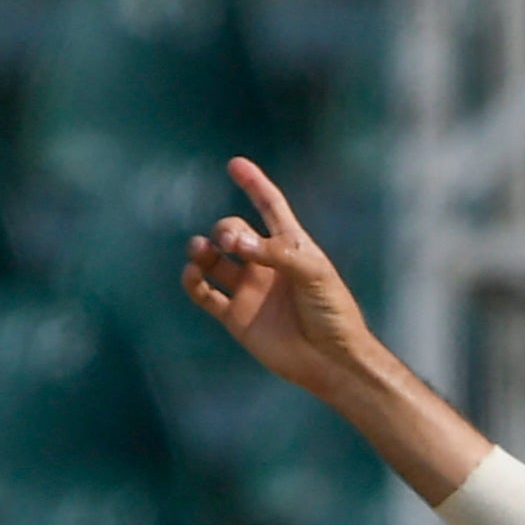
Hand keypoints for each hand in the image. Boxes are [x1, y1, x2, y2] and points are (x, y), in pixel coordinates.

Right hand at [184, 157, 382, 398]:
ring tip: (201, 251)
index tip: (235, 164)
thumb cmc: (332, 312)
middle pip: (233, 230)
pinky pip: (204, 293)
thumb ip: (273, 252)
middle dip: (226, 229)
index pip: (269, 206)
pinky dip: (192, 280)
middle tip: (231, 242)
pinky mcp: (235, 317)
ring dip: (201, 249)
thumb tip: (233, 241)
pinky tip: (193, 273)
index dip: (254, 184)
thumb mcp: (311, 272)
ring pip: (213, 259)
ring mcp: (249, 290)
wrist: (331, 360)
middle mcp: (266, 264)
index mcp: (290, 246)